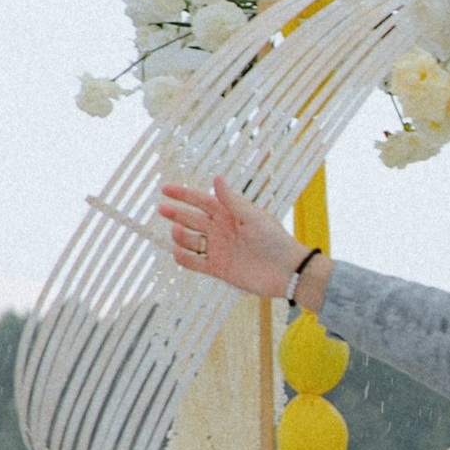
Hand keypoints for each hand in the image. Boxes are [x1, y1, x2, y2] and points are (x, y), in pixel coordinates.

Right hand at [158, 177, 307, 298]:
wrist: (287, 271)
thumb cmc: (275, 240)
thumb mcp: (252, 217)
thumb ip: (231, 201)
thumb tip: (217, 178)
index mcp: (230, 214)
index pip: (201, 201)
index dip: (183, 195)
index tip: (165, 189)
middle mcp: (222, 230)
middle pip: (192, 219)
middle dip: (176, 213)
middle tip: (162, 209)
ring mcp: (219, 249)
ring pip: (191, 241)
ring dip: (181, 236)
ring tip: (176, 231)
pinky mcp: (219, 268)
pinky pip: (196, 263)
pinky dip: (185, 259)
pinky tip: (177, 253)